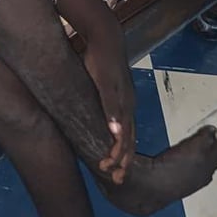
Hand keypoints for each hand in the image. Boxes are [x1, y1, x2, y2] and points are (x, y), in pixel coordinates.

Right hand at [82, 24, 135, 183]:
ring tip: (113, 163)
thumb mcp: (97, 89)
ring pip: (123, 126)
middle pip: (129, 138)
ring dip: (119, 146)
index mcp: (124, 107)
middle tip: (118, 179)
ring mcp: (121, 94)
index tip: (117, 175)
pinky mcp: (110, 84)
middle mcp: (127, 103)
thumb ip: (96, 105)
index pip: (126, 138)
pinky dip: (114, 120)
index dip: (123, 157)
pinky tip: (113, 133)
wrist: (105, 36)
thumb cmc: (99, 62)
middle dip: (124, 160)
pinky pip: (113, 105)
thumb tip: (87, 120)